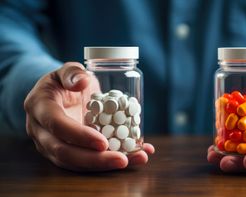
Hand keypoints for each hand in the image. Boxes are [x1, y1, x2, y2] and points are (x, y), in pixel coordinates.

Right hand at [24, 62, 153, 170]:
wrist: (58, 95)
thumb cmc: (64, 81)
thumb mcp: (67, 70)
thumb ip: (73, 72)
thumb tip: (82, 81)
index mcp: (40, 107)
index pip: (56, 125)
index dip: (79, 136)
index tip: (102, 142)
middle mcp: (42, 131)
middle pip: (65, 152)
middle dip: (94, 160)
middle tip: (121, 160)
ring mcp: (52, 146)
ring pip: (76, 164)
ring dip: (105, 166)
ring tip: (133, 160)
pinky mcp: (67, 154)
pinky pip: (86, 163)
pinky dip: (110, 163)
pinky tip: (134, 157)